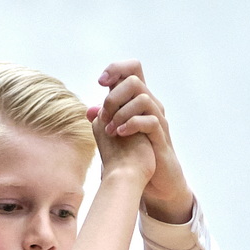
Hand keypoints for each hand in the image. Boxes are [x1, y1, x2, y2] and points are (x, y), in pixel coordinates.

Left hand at [89, 62, 191, 222]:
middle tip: (104, 116)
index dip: (116, 69)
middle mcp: (150, 105)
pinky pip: (149, 121)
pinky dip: (131, 125)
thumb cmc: (134, 154)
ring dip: (121, 112)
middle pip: (134, 80)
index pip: (132, 69)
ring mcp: (157, 119)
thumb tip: (89, 110)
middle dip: (114, 96)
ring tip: (111, 130)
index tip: (100, 82)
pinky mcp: (160, 136)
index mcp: (138, 100)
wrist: (151, 180)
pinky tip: (120, 133)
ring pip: (143, 98)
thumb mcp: (116, 133)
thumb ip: (105, 120)